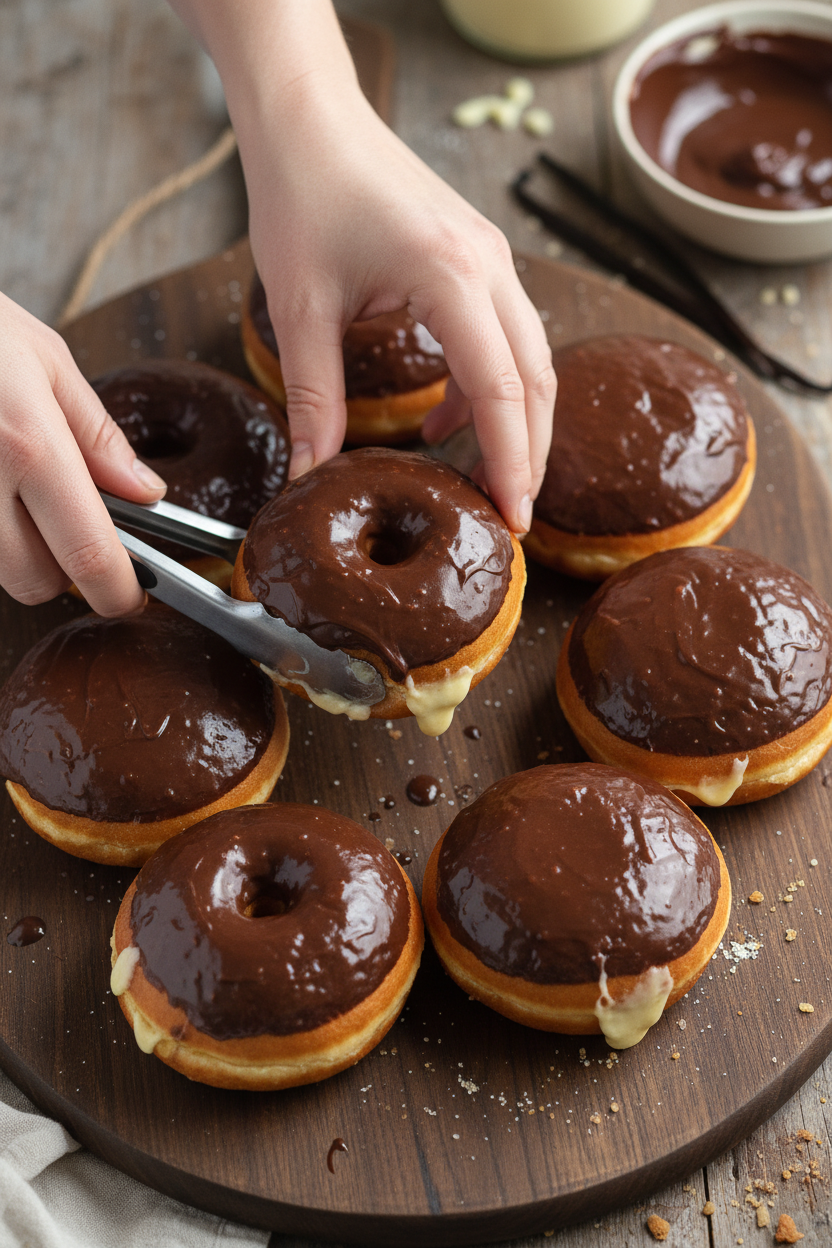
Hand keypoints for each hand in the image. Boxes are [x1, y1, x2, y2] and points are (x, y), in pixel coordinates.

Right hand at [0, 294, 165, 613]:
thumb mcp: (45, 360)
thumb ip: (97, 436)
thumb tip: (146, 492)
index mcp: (28, 445)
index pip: (88, 556)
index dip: (117, 591)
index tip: (128, 593)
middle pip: (35, 583)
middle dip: (61, 568)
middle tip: (63, 520)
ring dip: (15, 550)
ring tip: (9, 482)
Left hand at [172, 0, 555, 534]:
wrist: (310, 117)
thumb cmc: (302, 193)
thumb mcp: (299, 306)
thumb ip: (312, 395)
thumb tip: (310, 474)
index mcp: (450, 274)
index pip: (501, 389)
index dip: (512, 462)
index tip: (513, 518)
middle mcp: (487, 265)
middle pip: (535, 379)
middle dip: (528, 453)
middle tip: (510, 517)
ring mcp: (489, 257)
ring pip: (528, 358)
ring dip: (513, 422)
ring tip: (485, 481)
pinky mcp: (476, 257)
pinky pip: (501, 335)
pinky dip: (484, 387)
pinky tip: (445, 422)